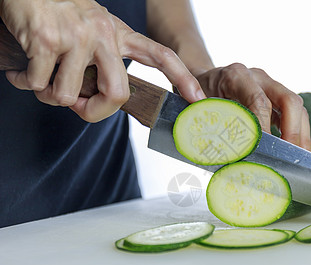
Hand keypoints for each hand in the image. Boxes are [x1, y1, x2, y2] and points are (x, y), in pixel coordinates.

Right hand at [0, 0, 204, 121]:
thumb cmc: (59, 14)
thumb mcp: (92, 33)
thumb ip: (102, 65)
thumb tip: (95, 103)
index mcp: (119, 34)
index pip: (161, 56)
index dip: (182, 79)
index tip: (197, 100)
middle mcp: (103, 34)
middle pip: (117, 94)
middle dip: (94, 112)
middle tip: (77, 107)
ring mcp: (76, 36)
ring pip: (68, 95)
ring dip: (50, 95)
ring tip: (40, 76)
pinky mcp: (46, 40)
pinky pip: (38, 84)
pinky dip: (24, 83)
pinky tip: (21, 69)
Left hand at [194, 63, 310, 149]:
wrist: (202, 78)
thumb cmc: (198, 94)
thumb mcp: (198, 106)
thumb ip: (210, 123)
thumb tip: (227, 151)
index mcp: (236, 76)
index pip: (259, 101)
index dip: (265, 128)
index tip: (264, 151)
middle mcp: (258, 77)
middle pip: (289, 100)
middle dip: (293, 131)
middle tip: (289, 157)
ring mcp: (270, 85)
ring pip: (297, 108)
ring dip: (299, 135)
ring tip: (296, 160)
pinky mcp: (276, 97)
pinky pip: (294, 114)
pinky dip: (296, 134)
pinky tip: (292, 153)